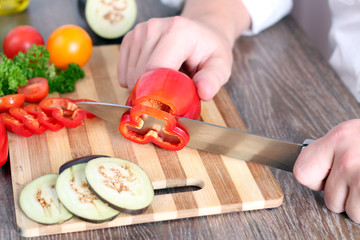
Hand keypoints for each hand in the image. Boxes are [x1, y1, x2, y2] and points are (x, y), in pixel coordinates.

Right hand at [117, 16, 233, 100]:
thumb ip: (213, 79)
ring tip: (164, 82)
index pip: (156, 69)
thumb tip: (203, 92)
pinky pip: (124, 72)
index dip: (157, 94)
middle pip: (141, 74)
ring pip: (130, 75)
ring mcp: (140, 31)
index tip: (164, 111)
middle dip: (152, 94)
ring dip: (145, 88)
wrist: (200, 33)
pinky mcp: (130, 38)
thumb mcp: (221, 65)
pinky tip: (153, 77)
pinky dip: (135, 81)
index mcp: (178, 31)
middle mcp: (154, 27)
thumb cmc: (209, 51)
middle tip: (169, 99)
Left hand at [293, 119, 359, 222]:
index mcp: (338, 139)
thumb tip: (308, 175)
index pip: (302, 173)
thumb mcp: (351, 134)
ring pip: (352, 212)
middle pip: (330, 200)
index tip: (326, 177)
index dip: (315, 180)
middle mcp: (349, 158)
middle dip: (346, 196)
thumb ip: (329, 152)